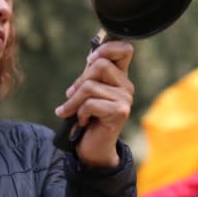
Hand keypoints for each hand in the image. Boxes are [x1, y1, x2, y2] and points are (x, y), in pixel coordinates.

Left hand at [55, 40, 134, 167]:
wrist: (94, 148)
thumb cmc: (88, 118)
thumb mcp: (88, 92)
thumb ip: (91, 74)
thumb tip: (91, 54)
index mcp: (120, 77)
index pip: (125, 49)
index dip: (107, 48)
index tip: (91, 59)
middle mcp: (126, 86)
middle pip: (100, 65)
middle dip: (79, 81)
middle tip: (71, 96)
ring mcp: (125, 99)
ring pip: (90, 86)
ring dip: (74, 101)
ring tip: (71, 112)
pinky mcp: (120, 112)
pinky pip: (90, 103)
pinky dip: (80, 113)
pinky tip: (83, 121)